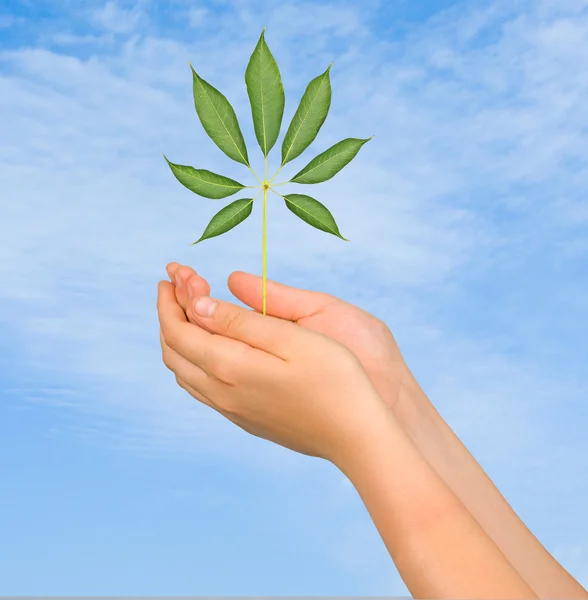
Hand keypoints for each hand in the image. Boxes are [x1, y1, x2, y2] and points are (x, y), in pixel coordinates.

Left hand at [166, 263, 423, 415]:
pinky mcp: (244, 419)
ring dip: (178, 337)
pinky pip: (200, 388)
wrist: (356, 436)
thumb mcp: (290, 339)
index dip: (171, 299)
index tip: (172, 273)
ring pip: (184, 371)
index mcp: (229, 367)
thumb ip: (240, 322)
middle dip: (169, 314)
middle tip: (175, 285)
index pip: (179, 330)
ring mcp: (231, 410)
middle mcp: (220, 392)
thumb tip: (197, 306)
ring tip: (188, 311)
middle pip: (174, 350)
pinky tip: (209, 348)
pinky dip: (193, 359)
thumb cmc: (334, 380)